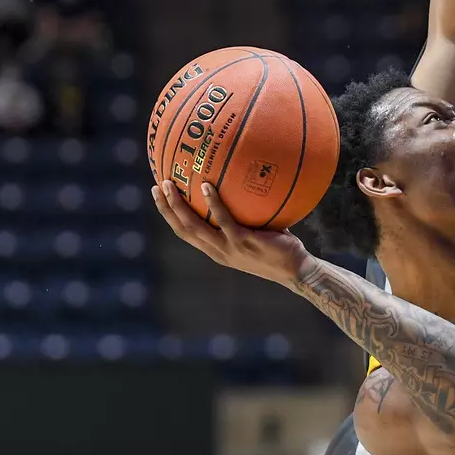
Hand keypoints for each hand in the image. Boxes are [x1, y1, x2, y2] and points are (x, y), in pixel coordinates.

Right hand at [152, 179, 311, 287]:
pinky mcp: (243, 242)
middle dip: (166, 208)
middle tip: (157, 186)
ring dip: (178, 205)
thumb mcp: (256, 235)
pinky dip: (213, 203)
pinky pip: (224, 220)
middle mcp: (218, 251)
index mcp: (217, 250)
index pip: (186, 233)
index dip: (170, 216)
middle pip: (183, 229)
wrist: (297, 271)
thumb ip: (246, 217)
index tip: (160, 198)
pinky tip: (207, 186)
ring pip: (194, 226)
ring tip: (170, 184)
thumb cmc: (280, 250)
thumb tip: (245, 188)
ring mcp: (229, 247)